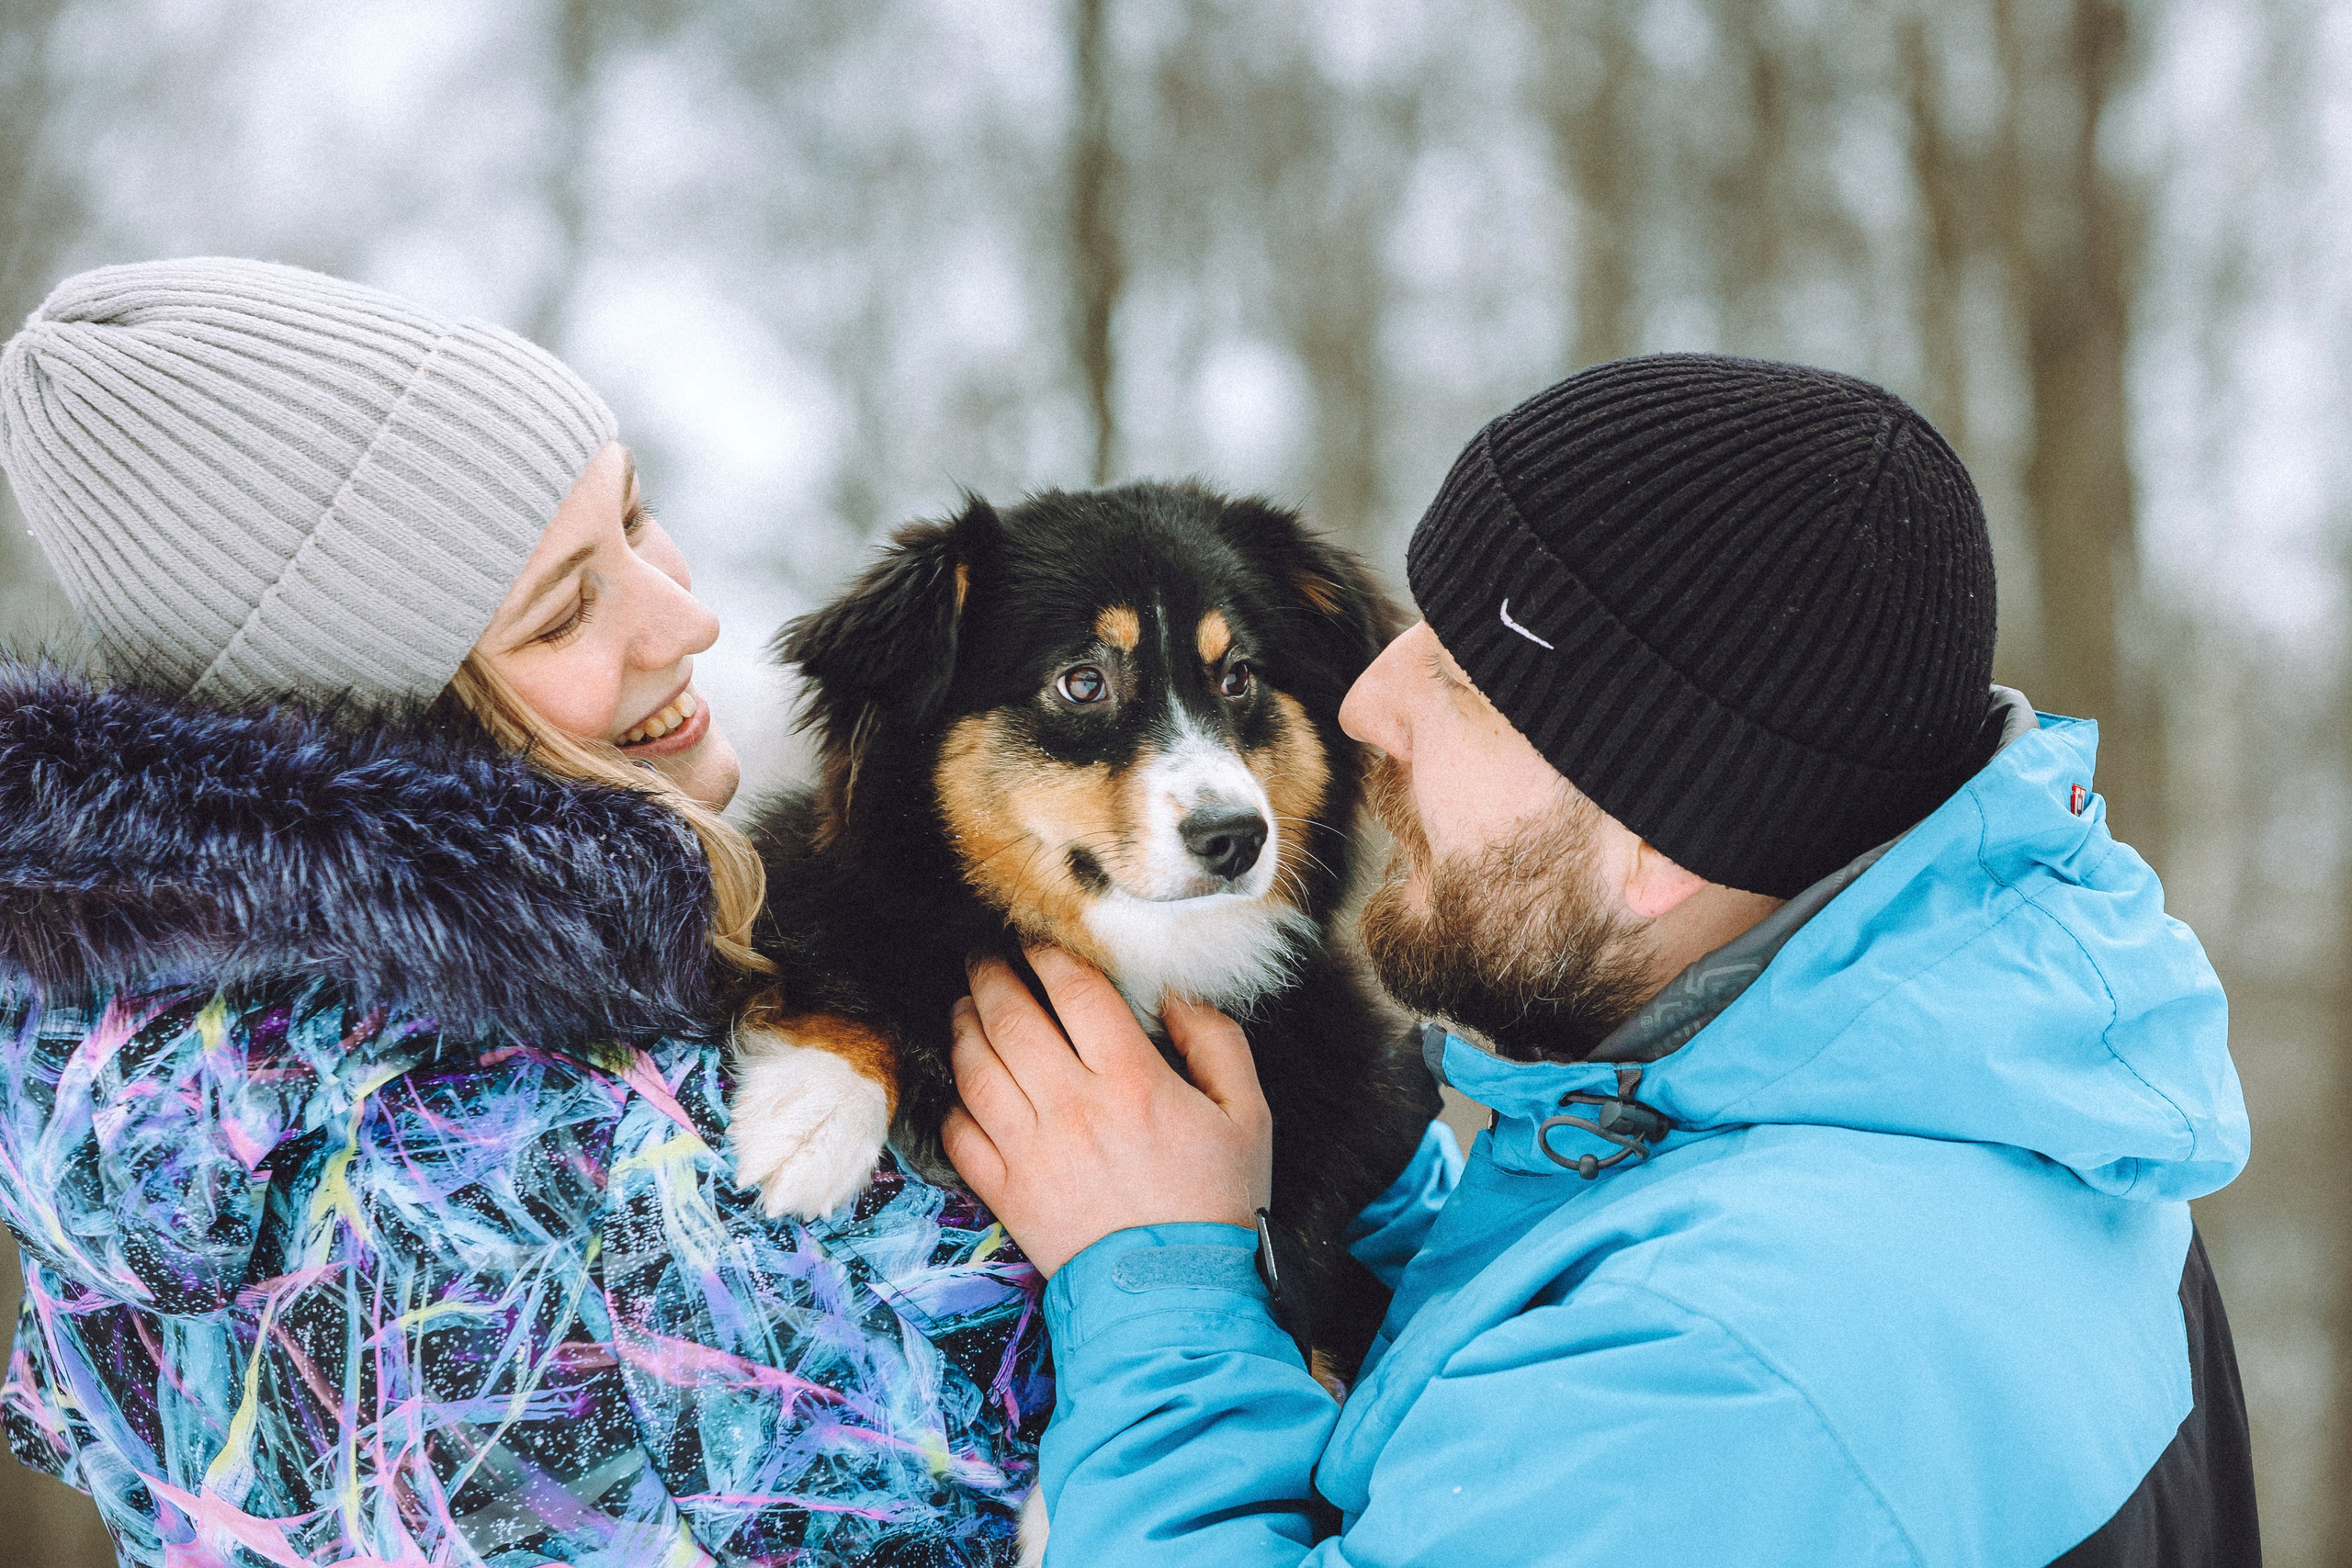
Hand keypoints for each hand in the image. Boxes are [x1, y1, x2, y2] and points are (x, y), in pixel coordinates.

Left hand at [943, 947, 1272, 1277]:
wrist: (1176, 1296)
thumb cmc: (1216, 1202)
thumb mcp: (1248, 1114)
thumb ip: (1217, 1043)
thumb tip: (1177, 997)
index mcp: (1131, 1080)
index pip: (1075, 992)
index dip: (1049, 954)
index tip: (1036, 939)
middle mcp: (1072, 1106)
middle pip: (1011, 1019)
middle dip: (990, 976)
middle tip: (984, 957)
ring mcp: (1031, 1151)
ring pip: (975, 1069)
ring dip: (963, 1027)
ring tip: (965, 1007)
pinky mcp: (1007, 1194)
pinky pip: (959, 1136)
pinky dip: (952, 1104)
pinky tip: (960, 1087)